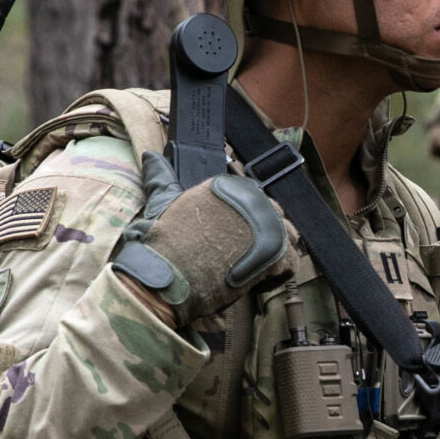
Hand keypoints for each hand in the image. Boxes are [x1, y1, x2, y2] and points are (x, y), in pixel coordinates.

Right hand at [110, 152, 286, 322]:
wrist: (170, 274)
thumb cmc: (165, 241)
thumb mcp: (163, 203)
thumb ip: (162, 178)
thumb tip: (150, 157)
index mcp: (231, 186)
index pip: (250, 201)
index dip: (239, 224)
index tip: (224, 239)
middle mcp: (255, 199)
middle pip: (270, 217)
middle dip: (258, 237)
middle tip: (235, 256)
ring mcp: (271, 226)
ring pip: (285, 238)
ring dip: (271, 254)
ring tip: (247, 268)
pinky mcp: (279, 254)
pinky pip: (289, 264)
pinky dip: (274, 276)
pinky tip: (251, 281)